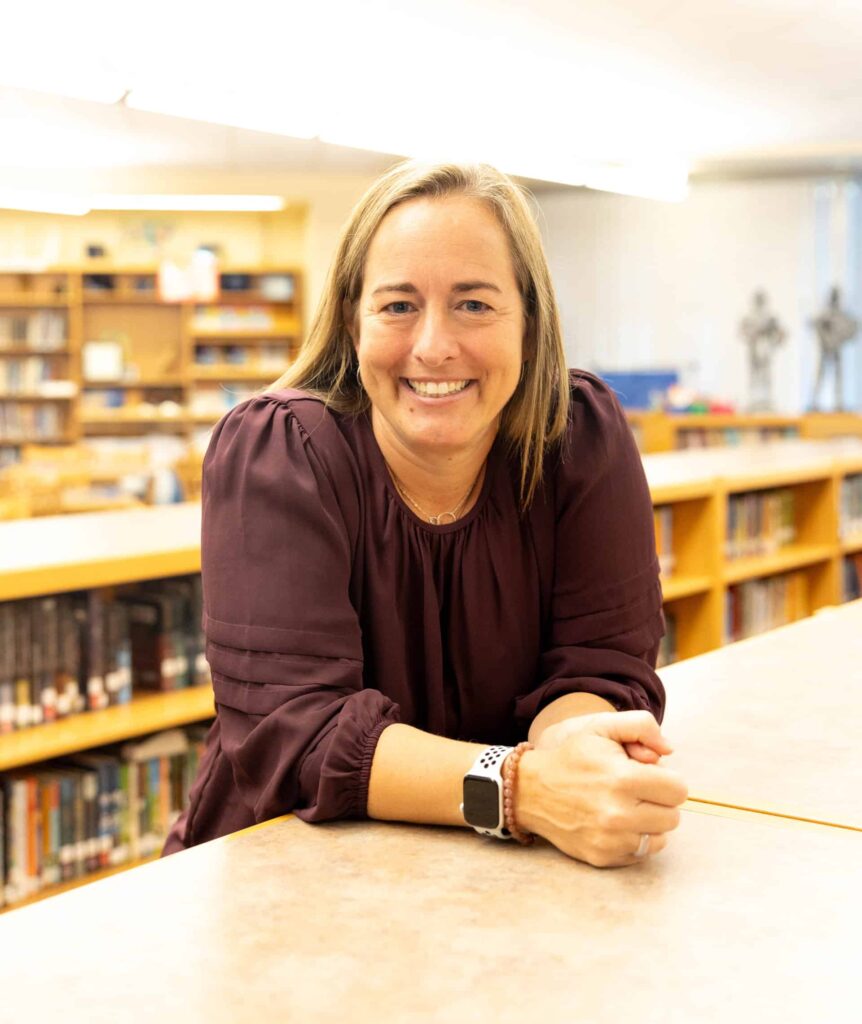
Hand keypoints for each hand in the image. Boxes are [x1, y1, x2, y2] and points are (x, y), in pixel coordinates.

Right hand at [516, 711, 687, 867]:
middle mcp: (618, 814)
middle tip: (637, 791)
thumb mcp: (601, 727)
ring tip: (628, 808)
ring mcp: (610, 840)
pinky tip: (617, 824)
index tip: (649, 775)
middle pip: (673, 817)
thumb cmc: (571, 756)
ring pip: (660, 839)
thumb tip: (669, 750)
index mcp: (622, 779)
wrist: (531, 790)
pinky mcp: (602, 857)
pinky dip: (634, 839)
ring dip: (650, 823)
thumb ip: (641, 726)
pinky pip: (640, 854)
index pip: (679, 790)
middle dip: (660, 802)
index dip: (667, 780)